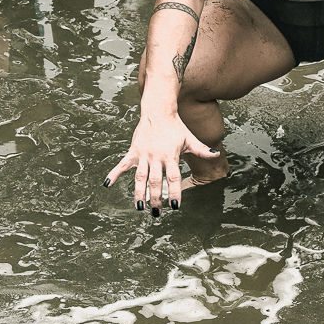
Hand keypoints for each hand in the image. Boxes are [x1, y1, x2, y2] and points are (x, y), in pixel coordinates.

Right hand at [104, 112, 220, 210]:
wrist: (158, 110)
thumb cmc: (175, 126)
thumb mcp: (189, 138)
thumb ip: (201, 149)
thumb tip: (216, 155)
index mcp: (170, 155)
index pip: (173, 178)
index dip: (174, 192)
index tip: (174, 206)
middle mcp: (156, 157)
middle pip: (156, 182)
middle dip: (156, 199)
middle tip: (157, 213)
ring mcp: (143, 155)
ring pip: (140, 178)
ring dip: (139, 194)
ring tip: (140, 208)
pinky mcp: (133, 151)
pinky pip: (122, 164)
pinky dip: (114, 173)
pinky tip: (107, 184)